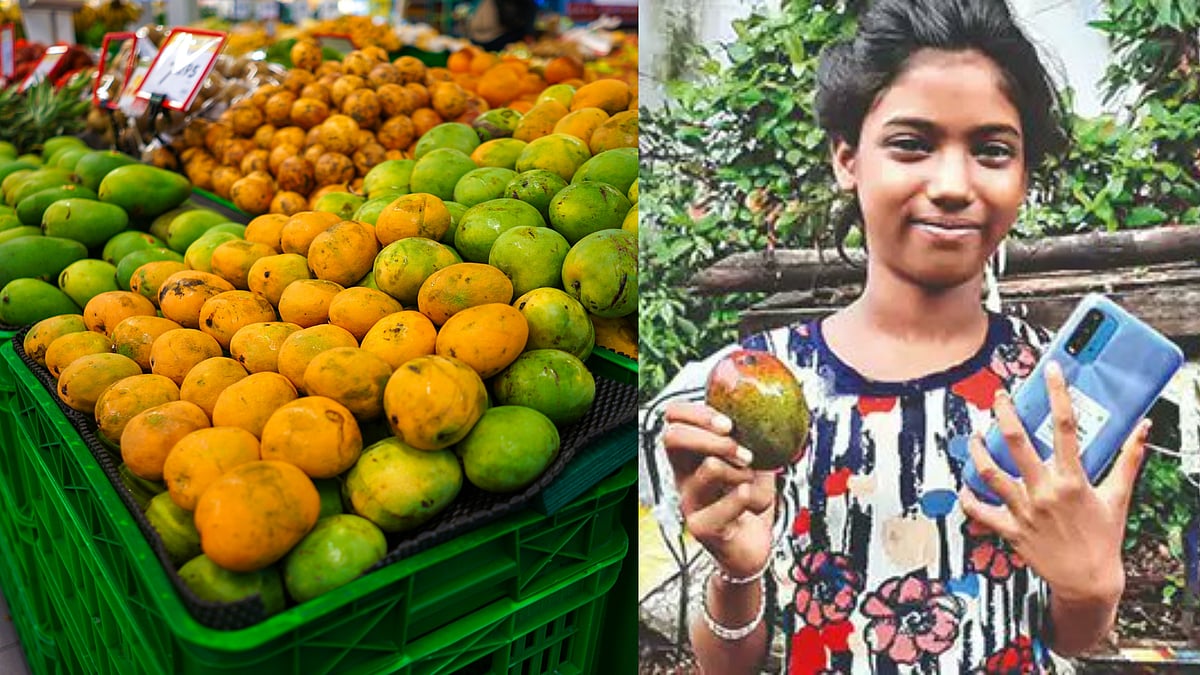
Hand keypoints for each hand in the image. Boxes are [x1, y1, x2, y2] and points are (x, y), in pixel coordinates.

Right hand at [663, 401, 775, 578]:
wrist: (752, 548)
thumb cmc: (749, 502)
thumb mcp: (754, 462)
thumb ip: (752, 439)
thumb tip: (763, 413)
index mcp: (690, 455)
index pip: (672, 419)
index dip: (695, 413)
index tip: (728, 423)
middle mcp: (682, 475)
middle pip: (673, 436)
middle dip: (712, 436)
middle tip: (742, 451)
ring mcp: (689, 501)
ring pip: (709, 467)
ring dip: (742, 471)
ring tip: (751, 483)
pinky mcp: (701, 527)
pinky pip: (732, 500)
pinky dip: (752, 496)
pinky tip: (754, 505)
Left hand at [960, 361, 1148, 605]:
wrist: (1088, 581)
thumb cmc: (1104, 537)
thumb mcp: (1118, 496)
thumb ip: (1128, 459)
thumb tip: (1142, 429)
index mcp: (1073, 480)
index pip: (1065, 428)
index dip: (1057, 395)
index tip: (1051, 372)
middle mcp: (1044, 492)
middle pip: (1017, 443)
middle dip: (1004, 414)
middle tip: (998, 396)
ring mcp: (1024, 511)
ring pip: (990, 473)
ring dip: (977, 451)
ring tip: (973, 435)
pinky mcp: (1010, 529)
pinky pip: (980, 511)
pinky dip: (968, 498)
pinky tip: (963, 484)